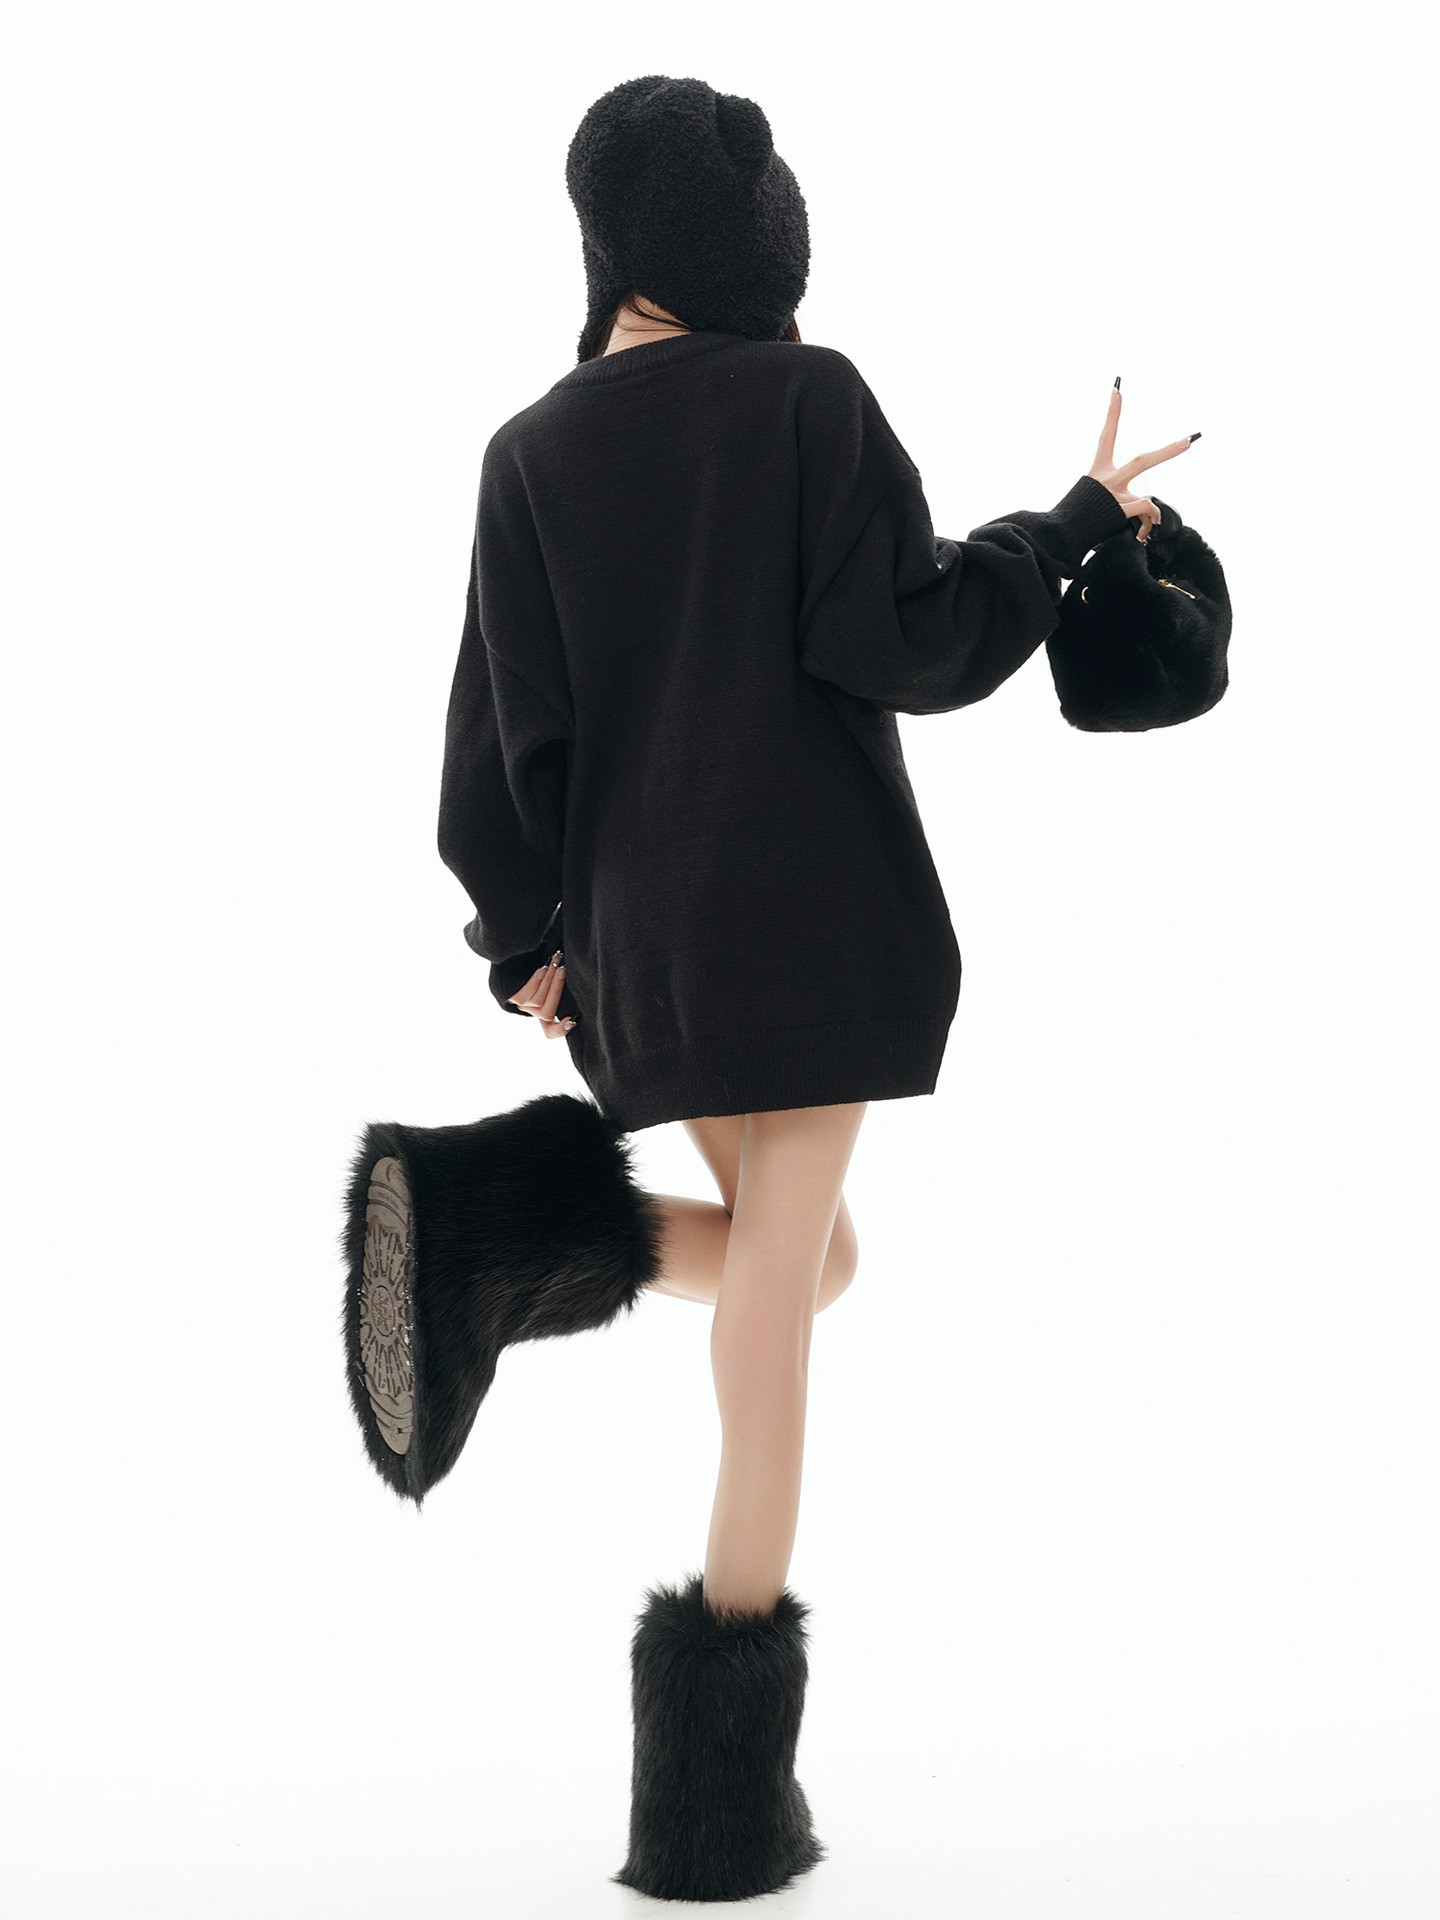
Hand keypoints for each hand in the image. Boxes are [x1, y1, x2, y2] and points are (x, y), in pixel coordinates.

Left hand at [508, 951, 574, 1037]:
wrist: (512, 953)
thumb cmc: (538, 963)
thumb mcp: (553, 975)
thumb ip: (560, 982)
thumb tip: (571, 978)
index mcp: (545, 1010)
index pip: (551, 1030)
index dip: (561, 1029)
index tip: (572, 1021)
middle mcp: (532, 1011)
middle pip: (547, 1013)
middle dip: (557, 990)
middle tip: (563, 970)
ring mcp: (521, 1006)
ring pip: (538, 1001)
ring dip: (547, 981)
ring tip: (553, 964)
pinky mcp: (510, 998)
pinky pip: (524, 996)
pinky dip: (535, 983)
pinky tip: (540, 970)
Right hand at [1088, 384, 1195, 542]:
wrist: (1059, 534)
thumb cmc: (1075, 517)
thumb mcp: (1091, 498)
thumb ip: (1116, 495)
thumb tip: (1140, 506)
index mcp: (1097, 470)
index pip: (1106, 435)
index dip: (1113, 412)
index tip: (1117, 390)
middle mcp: (1106, 479)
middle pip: (1142, 461)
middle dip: (1168, 453)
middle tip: (1188, 442)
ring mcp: (1113, 495)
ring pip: (1145, 500)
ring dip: (1149, 514)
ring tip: (1146, 526)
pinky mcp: (1118, 510)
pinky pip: (1144, 512)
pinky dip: (1148, 522)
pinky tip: (1143, 532)